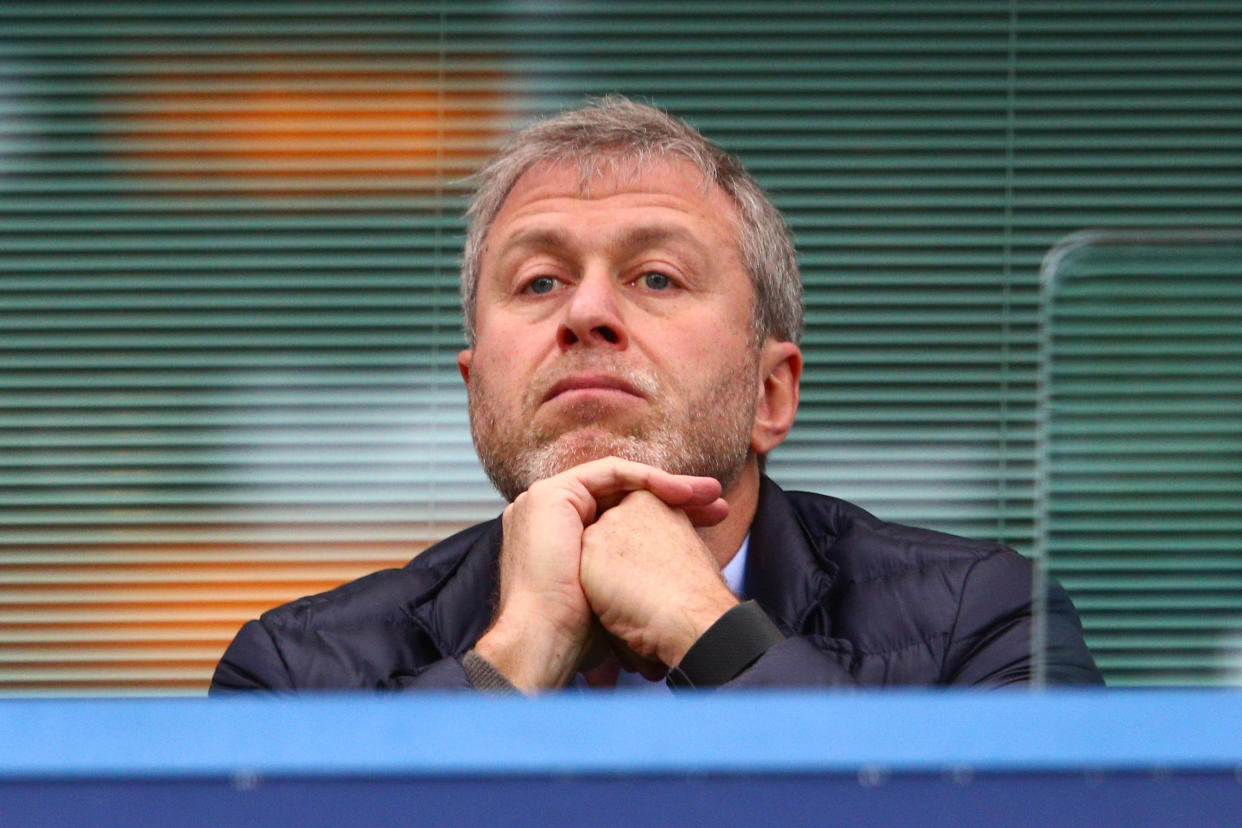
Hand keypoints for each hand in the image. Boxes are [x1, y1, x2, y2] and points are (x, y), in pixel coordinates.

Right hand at [474, 457, 726, 691]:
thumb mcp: (612, 595)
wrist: (547, 637)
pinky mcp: (552, 493)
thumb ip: (630, 573)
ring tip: (710, 495)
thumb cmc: (579, 631)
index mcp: (565, 539)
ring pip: (621, 482)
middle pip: (625, 495)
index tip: (709, 524)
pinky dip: (648, 479)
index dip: (670, 517)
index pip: (624, 515)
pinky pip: (610, 473)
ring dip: (670, 485)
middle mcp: (555, 517)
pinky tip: (681, 493)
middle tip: (718, 505)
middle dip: (677, 497)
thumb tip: (665, 589)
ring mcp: (548, 501)